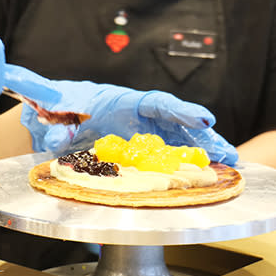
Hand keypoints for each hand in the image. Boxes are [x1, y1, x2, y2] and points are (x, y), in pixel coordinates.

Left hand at [18, 75, 237, 164]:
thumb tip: (48, 124)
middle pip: (174, 123)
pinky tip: (210, 175)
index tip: (201, 118)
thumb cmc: (53, 109)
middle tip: (226, 150)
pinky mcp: (140, 153)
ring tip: (229, 163)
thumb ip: (46, 111)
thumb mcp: (46, 108)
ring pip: (177, 141)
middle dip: (201, 135)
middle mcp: (135, 117)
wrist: (49, 122)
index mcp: (117, 101)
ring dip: (202, 151)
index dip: (178, 110)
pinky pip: (168, 159)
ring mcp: (141, 135)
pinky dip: (188, 166)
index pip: (152, 102)